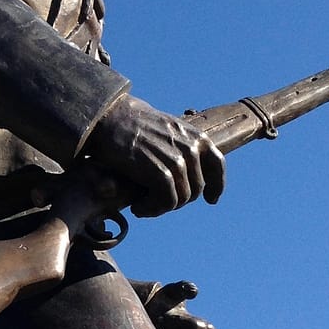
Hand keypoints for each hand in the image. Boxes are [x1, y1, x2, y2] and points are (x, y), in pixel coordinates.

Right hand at [86, 93, 224, 216]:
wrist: (111, 119)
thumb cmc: (133, 126)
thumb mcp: (168, 130)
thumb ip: (183, 147)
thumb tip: (189, 174)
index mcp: (196, 136)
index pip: (217, 165)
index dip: (217, 186)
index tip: (211, 200)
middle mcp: (191, 148)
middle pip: (197, 189)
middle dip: (177, 200)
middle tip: (155, 201)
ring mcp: (177, 161)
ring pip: (181, 199)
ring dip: (160, 207)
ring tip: (142, 205)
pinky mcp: (161, 173)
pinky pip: (167, 202)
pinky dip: (152, 209)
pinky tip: (137, 208)